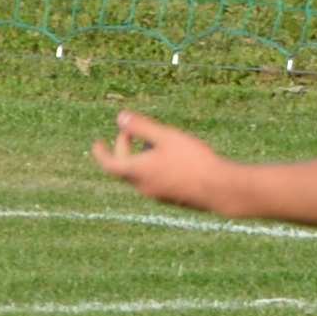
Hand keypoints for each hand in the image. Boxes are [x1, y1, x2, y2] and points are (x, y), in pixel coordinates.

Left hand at [90, 109, 228, 212]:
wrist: (219, 190)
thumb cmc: (193, 161)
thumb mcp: (166, 137)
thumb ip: (142, 127)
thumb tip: (120, 117)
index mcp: (137, 172)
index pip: (109, 164)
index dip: (100, 153)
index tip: (97, 144)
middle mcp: (143, 187)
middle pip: (124, 168)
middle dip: (124, 148)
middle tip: (132, 132)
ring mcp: (158, 195)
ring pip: (140, 175)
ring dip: (140, 158)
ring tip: (154, 141)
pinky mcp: (172, 198)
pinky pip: (154, 181)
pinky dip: (152, 167)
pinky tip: (171, 157)